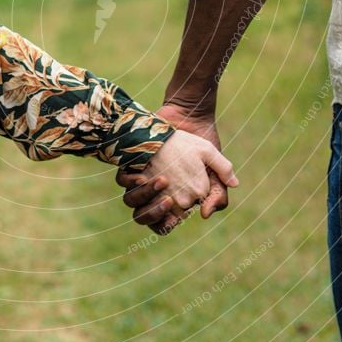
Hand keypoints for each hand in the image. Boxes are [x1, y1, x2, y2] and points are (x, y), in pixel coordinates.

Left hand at [118, 104, 233, 232]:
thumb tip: (206, 214)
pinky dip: (130, 181)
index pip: (164, 224)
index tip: (178, 214)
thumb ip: (218, 192)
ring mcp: (141, 179)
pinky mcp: (131, 164)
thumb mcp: (214, 165)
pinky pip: (123, 181)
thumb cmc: (199, 142)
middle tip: (168, 200)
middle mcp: (154, 192)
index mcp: (173, 198)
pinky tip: (142, 174)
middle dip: (154, 213)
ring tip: (162, 181)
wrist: (186, 116)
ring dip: (144, 196)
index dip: (167, 223)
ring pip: (131, 202)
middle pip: (144, 217)